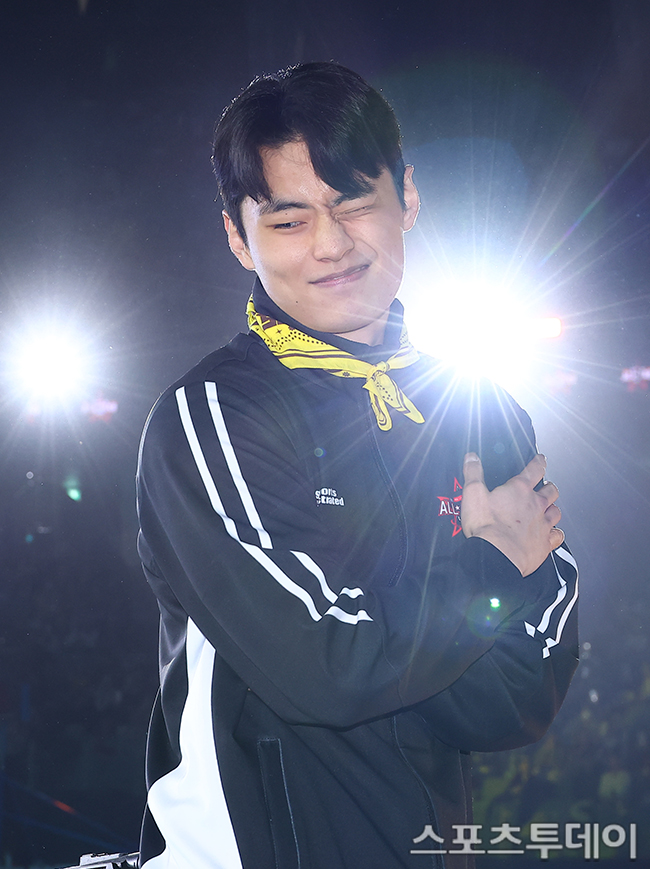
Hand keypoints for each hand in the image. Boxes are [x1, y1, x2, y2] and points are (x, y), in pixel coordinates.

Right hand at [461, 452, 563, 576]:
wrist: (496, 555)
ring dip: (553, 508)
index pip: (534, 469)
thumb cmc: (486, 527)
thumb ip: (473, 473)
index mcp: (519, 490)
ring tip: (549, 509)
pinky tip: (553, 534)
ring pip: (556, 512)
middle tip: (546, 487)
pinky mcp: (545, 543)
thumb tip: (472, 457)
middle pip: (551, 491)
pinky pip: (558, 535)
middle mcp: (535, 504)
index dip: (539, 462)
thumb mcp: (472, 494)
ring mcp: (543, 524)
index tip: (541, 459)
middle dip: (549, 487)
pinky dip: (556, 533)